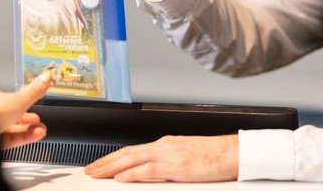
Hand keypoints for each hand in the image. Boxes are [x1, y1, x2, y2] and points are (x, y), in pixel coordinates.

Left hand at [0, 70, 51, 148]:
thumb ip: (34, 91)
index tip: (35, 103)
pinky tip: (36, 135)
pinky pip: (10, 139)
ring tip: (41, 129)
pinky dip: (24, 137)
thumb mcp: (19, 100)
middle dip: (27, 118)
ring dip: (29, 129)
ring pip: (11, 129)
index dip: (23, 102)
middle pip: (11, 115)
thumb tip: (46, 77)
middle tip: (39, 120)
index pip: (8, 98)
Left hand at [84, 134, 238, 181]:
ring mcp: (169, 155)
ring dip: (112, 166)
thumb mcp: (185, 156)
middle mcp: (164, 146)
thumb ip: (166, 162)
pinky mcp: (177, 166)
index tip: (100, 164)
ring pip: (133, 159)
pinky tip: (121, 177)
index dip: (114, 157)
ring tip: (97, 173)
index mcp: (166, 144)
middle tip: (89, 169)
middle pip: (127, 153)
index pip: (133, 150)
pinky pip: (149, 169)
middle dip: (106, 161)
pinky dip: (132, 173)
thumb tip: (149, 171)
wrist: (233, 152)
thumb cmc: (214, 156)